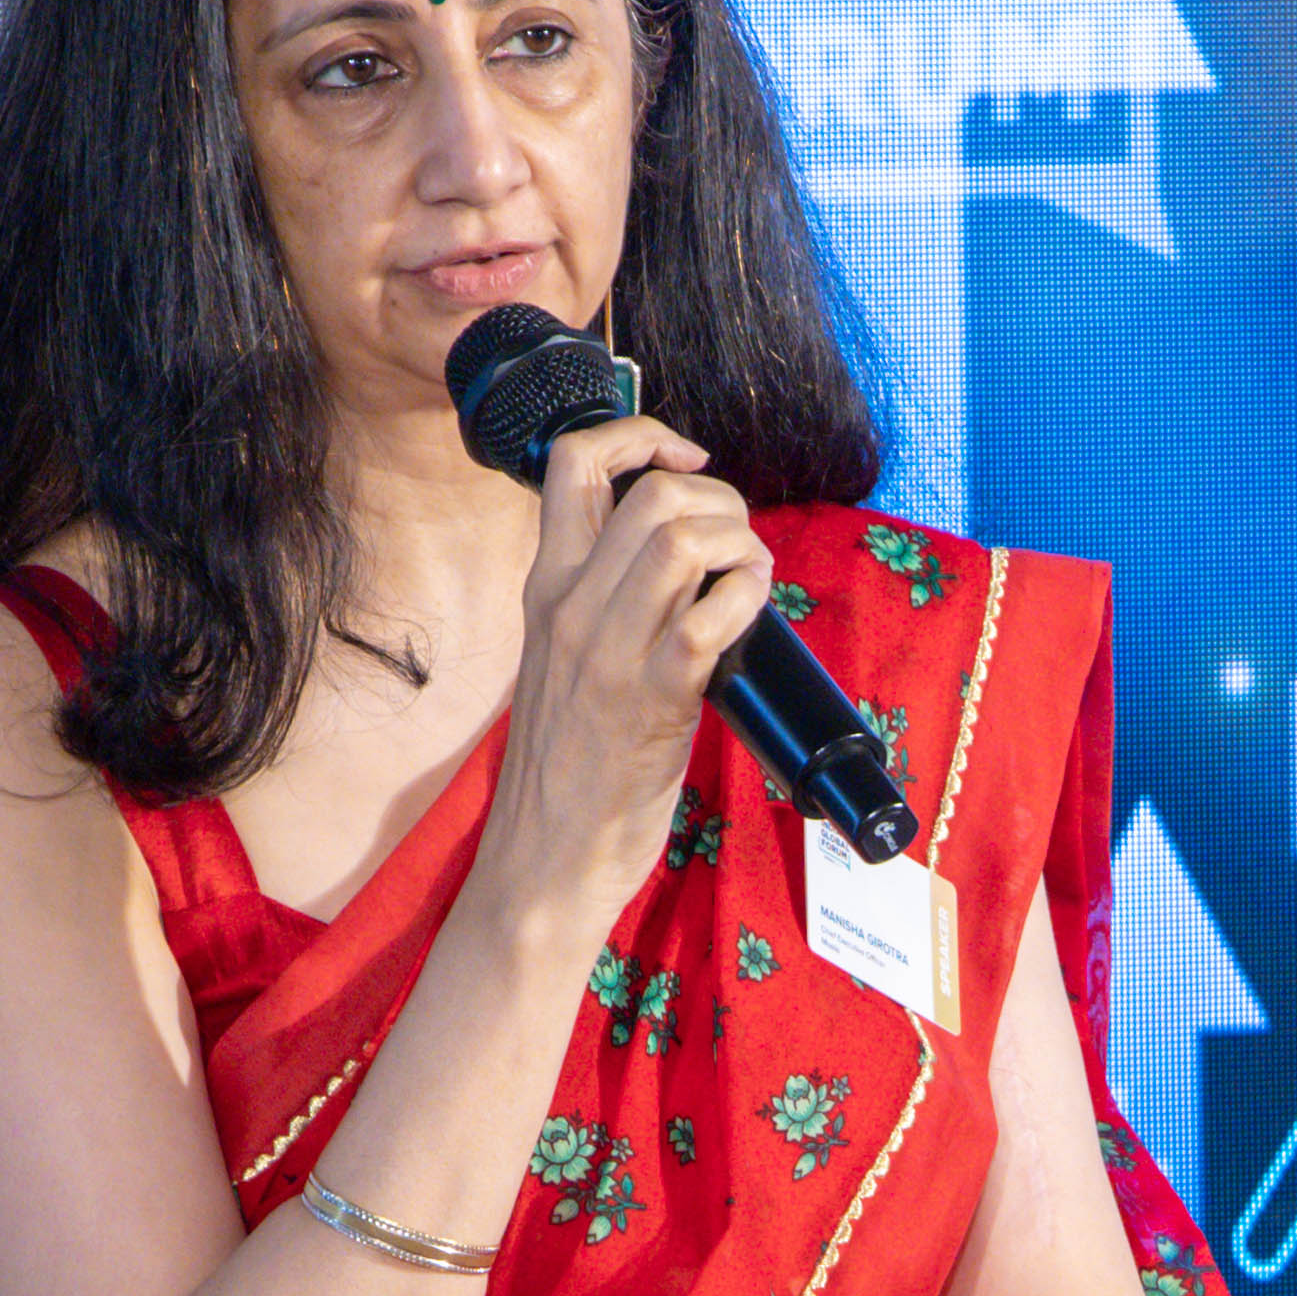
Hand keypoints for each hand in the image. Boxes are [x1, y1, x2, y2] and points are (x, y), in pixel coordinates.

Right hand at [468, 417, 774, 944]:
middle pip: (649, 493)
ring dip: (738, 540)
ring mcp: (610, 651)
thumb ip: (604, 606)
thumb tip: (679, 565)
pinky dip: (749, 595)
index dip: (640, 435)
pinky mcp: (653, 698)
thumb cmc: (567, 772)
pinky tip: (752, 614)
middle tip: (738, 543)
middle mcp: (571, 608)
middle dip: (718, 498)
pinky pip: (713, 613)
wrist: (544, 860)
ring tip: (750, 574)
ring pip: (680, 537)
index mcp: (547, 591)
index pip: (571, 462)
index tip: (686, 460)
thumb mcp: (566, 664)